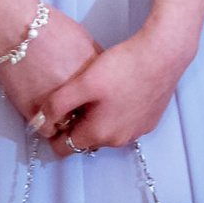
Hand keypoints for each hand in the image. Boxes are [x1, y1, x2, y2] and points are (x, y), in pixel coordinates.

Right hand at [0, 8, 103, 132]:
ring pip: (68, 127)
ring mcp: (58, 103)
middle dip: (83, 116)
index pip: (103, 101)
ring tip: (59, 115)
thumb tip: (99, 77)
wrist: (17, 26)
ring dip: (65, 123)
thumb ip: (95, 62)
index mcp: (95, 76)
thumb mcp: (84, 40)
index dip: (96, 104)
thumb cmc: (48, 28)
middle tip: (76, 114)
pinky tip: (45, 115)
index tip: (91, 104)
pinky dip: (47, 126)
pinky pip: (48, 130)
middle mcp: (80, 92)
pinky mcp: (36, 110)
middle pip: (88, 116)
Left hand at [35, 30, 188, 155]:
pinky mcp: (150, 120)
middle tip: (77, 95)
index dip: (54, 132)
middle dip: (77, 123)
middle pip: (86, 140)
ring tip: (98, 90)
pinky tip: (118, 89)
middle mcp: (119, 139)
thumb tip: (39, 123)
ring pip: (106, 130)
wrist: (164, 53)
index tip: (54, 112)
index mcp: (99, 134)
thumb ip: (56, 106)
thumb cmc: (124, 66)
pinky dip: (117, 111)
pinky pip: (124, 122)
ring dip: (98, 117)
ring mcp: (138, 131)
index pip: (64, 149)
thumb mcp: (83, 83)